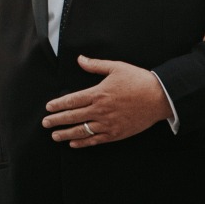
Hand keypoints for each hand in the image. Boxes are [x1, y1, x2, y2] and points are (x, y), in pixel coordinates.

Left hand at [43, 56, 170, 146]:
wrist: (159, 97)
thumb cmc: (138, 80)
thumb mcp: (116, 67)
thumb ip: (95, 65)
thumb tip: (80, 59)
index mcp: (98, 93)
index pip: (72, 100)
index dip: (58, 105)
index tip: (48, 108)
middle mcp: (100, 110)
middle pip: (73, 117)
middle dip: (57, 120)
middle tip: (45, 123)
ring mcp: (108, 124)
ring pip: (82, 131)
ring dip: (66, 134)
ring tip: (55, 136)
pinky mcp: (116, 133)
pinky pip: (95, 140)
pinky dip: (83, 143)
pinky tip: (73, 143)